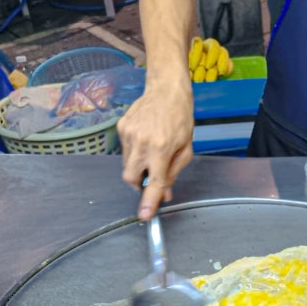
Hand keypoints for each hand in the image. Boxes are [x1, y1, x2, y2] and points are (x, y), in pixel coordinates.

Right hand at [117, 79, 193, 219]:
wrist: (166, 90)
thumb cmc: (180, 118)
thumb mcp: (185, 149)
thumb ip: (173, 173)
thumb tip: (165, 194)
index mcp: (161, 148)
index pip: (154, 182)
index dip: (148, 201)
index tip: (144, 215)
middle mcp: (141, 142)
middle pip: (130, 178)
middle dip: (139, 184)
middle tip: (151, 176)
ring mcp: (128, 134)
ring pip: (127, 165)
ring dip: (138, 166)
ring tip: (151, 150)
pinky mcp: (121, 127)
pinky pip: (125, 150)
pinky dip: (134, 152)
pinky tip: (145, 138)